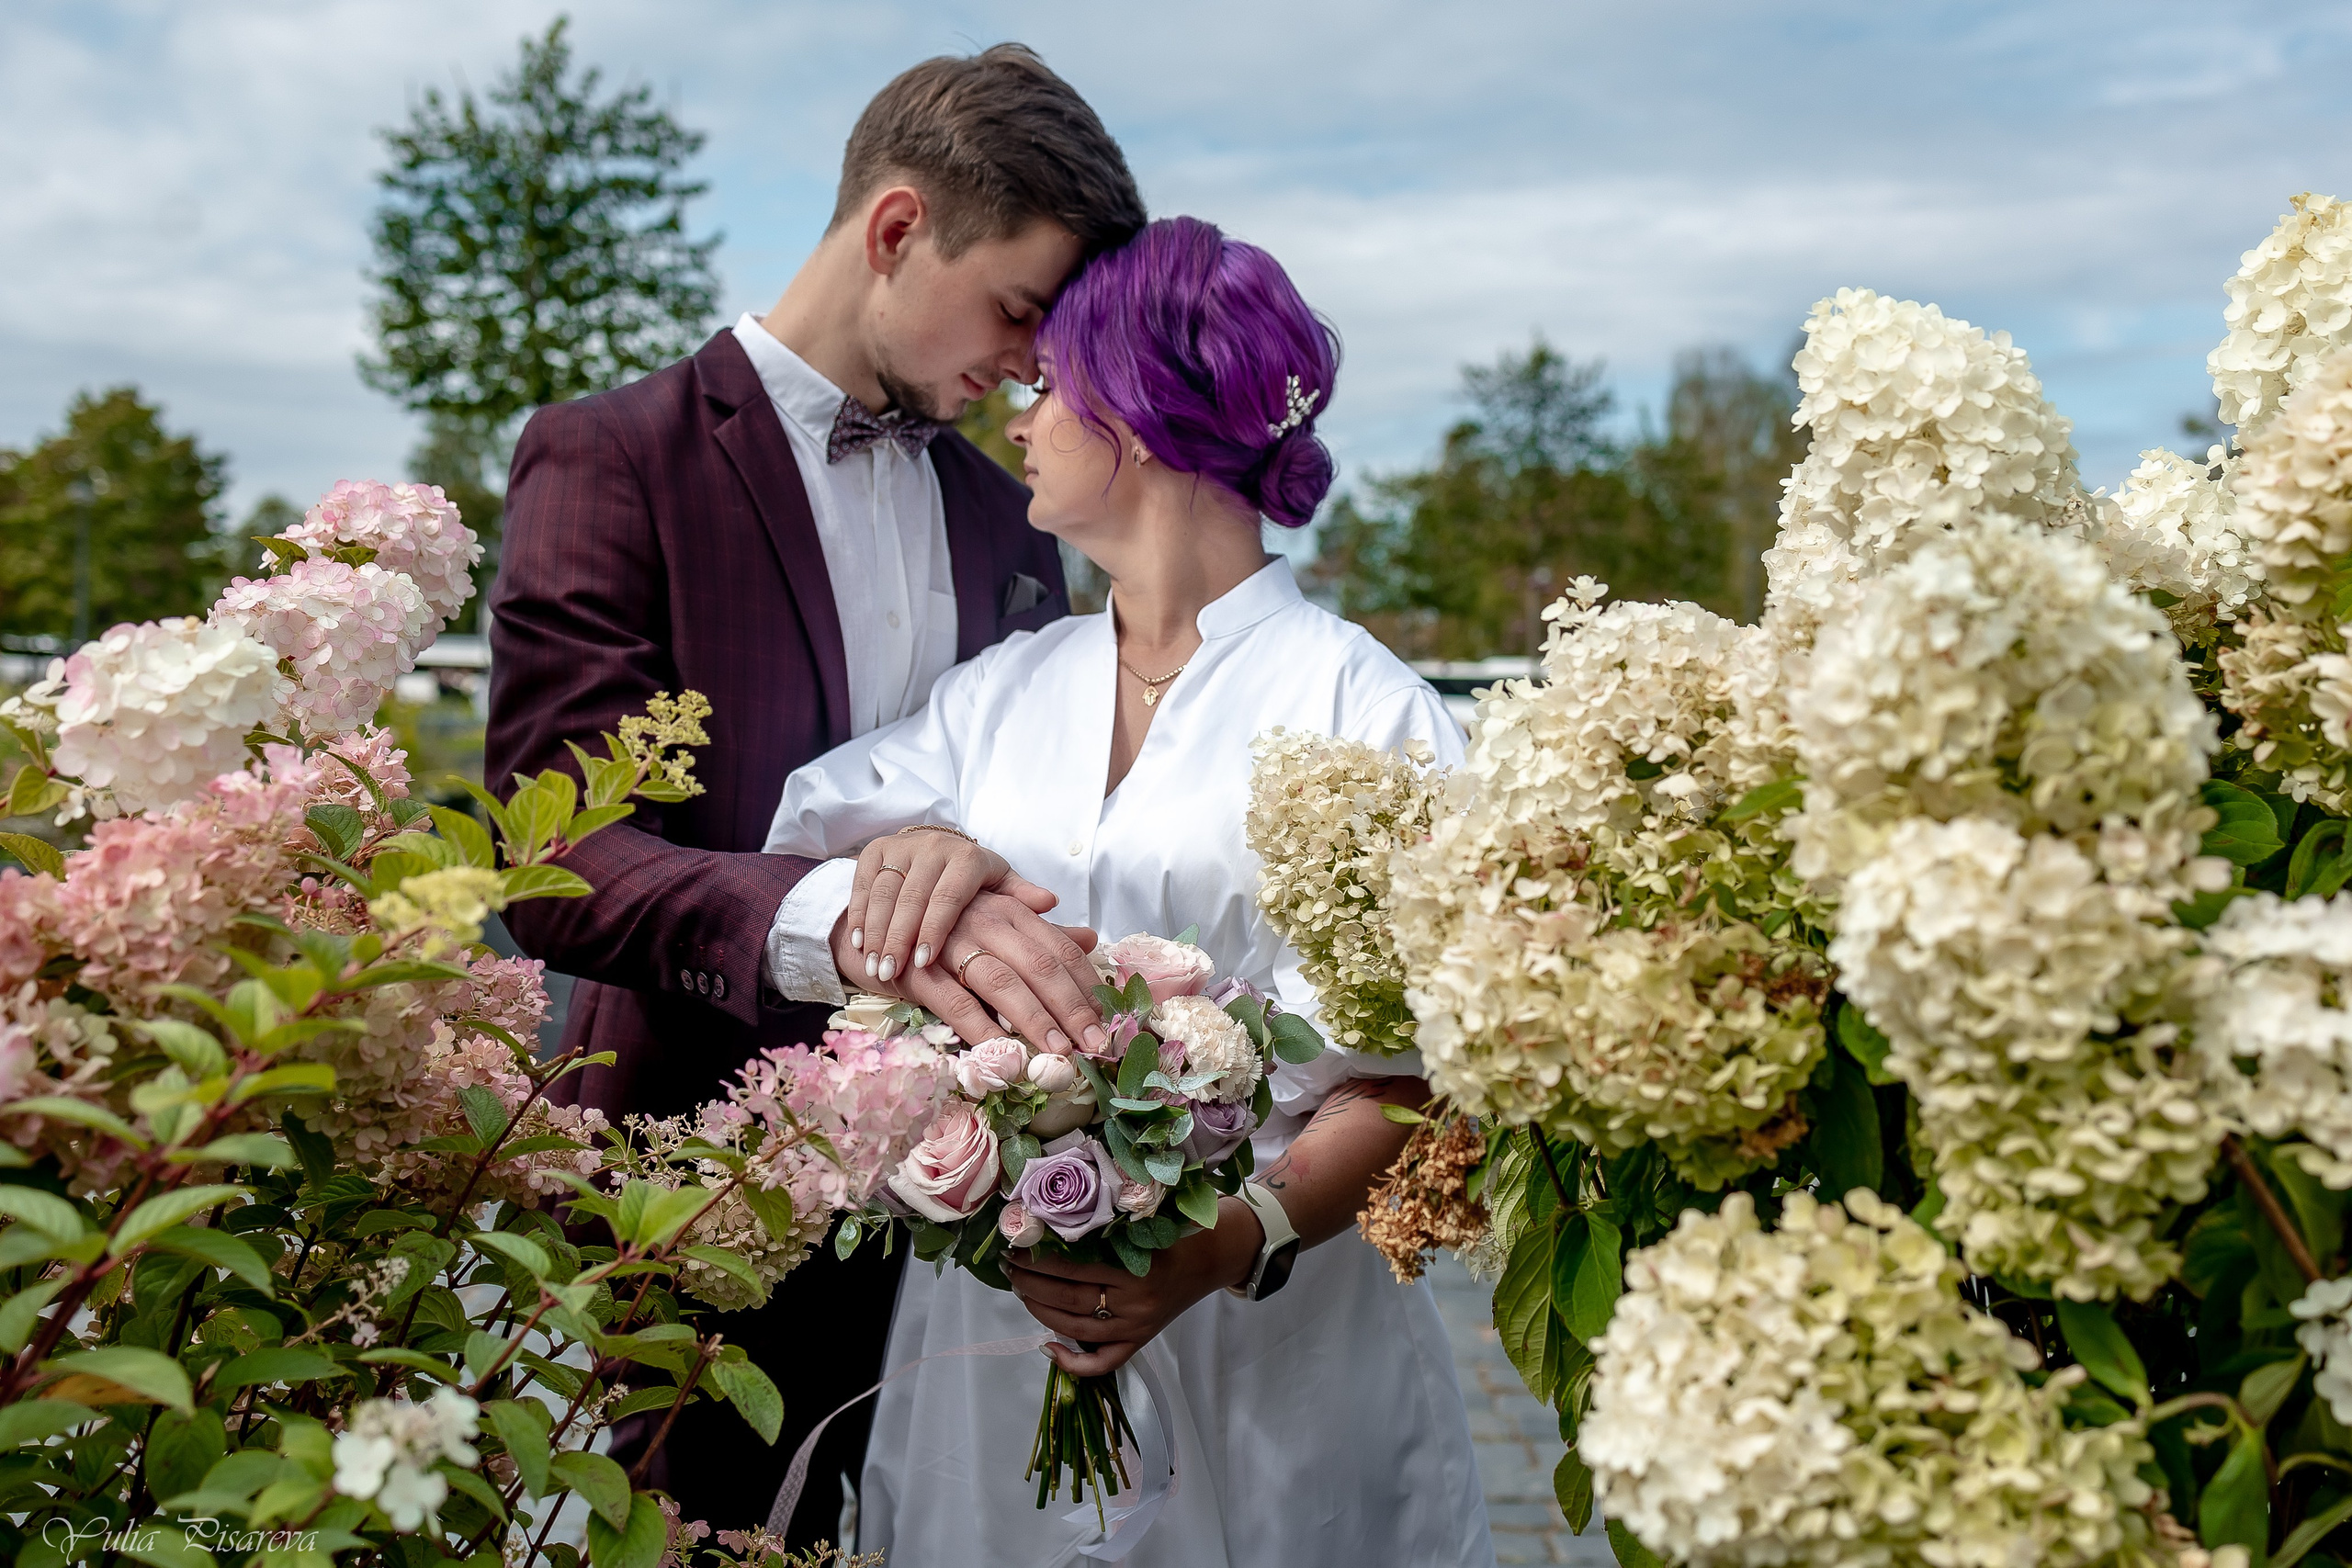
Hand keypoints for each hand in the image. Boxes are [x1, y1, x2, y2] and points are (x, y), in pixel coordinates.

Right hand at [832, 889, 1106, 1053]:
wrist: (874, 922)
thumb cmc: (944, 926)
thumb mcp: (995, 920)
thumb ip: (1040, 931)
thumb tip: (1090, 937)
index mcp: (1011, 910)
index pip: (1060, 948)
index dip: (1087, 986)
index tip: (1108, 1021)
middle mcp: (987, 921)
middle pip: (1040, 966)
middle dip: (1072, 1009)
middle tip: (1095, 1047)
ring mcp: (952, 944)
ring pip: (1003, 983)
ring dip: (1034, 1020)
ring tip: (1059, 1053)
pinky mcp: (920, 970)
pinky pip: (956, 1001)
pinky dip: (980, 1028)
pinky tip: (1001, 1052)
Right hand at [846, 827, 1057, 984]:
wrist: (929, 854)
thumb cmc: (970, 884)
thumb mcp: (1000, 891)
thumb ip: (1025, 905)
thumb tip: (1060, 912)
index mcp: (970, 858)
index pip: (950, 896)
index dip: (934, 929)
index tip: (923, 962)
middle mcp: (934, 849)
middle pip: (913, 897)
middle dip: (899, 937)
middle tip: (890, 973)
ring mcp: (901, 848)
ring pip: (884, 893)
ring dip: (876, 932)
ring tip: (873, 966)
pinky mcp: (874, 852)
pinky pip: (862, 885)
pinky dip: (858, 915)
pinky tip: (857, 944)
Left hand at [1003, 1196, 1262, 1374]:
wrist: (1213, 1258)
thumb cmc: (1175, 1233)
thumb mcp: (1144, 1224)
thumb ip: (1107, 1229)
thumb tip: (1051, 1224)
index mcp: (1137, 1269)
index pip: (1074, 1268)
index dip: (1040, 1259)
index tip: (1016, 1246)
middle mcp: (1135, 1303)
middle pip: (1069, 1299)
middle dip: (1031, 1283)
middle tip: (1010, 1266)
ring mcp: (1137, 1328)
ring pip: (1076, 1329)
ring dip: (1040, 1311)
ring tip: (1020, 1290)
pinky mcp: (1139, 1342)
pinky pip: (1102, 1363)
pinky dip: (1072, 1362)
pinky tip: (1047, 1347)